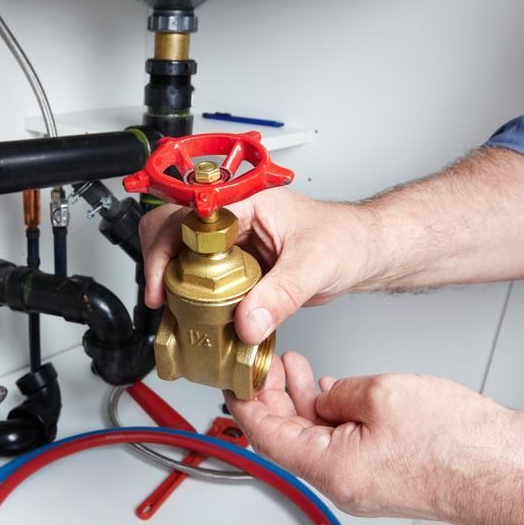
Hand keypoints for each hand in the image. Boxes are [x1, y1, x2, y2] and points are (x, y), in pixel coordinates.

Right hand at [140, 190, 378, 344]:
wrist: (365, 253)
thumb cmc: (347, 239)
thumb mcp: (315, 265)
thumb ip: (281, 295)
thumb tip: (248, 322)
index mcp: (246, 202)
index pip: (188, 218)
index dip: (167, 248)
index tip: (164, 284)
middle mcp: (233, 219)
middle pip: (171, 229)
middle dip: (159, 261)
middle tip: (161, 297)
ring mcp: (232, 244)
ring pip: (181, 254)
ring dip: (172, 280)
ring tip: (175, 309)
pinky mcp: (236, 268)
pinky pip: (203, 279)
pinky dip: (192, 297)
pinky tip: (196, 316)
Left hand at [226, 352, 523, 522]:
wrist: (511, 470)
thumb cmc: (458, 443)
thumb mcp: (380, 394)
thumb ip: (336, 393)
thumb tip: (320, 395)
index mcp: (328, 468)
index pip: (264, 435)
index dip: (244, 402)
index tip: (234, 377)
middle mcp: (340, 483)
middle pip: (285, 437)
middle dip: (272, 396)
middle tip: (267, 364)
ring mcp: (361, 481)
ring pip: (313, 438)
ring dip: (300, 401)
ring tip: (295, 366)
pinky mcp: (381, 475)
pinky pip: (339, 443)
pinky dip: (328, 414)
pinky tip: (329, 389)